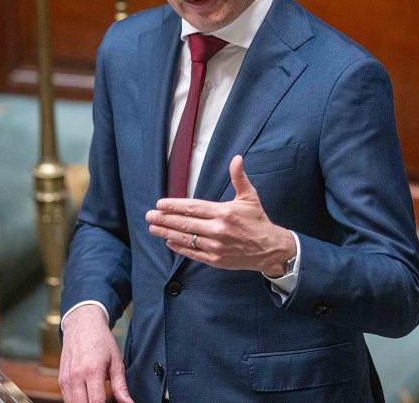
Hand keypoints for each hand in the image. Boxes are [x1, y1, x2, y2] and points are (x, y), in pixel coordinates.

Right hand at [59, 305, 133, 402]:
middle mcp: (76, 376)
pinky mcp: (61, 380)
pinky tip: (86, 397)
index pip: (96, 402)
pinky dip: (76, 401)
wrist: (82, 325)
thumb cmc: (100, 341)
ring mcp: (66, 378)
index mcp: (92, 371)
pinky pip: (67, 399)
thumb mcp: (116, 362)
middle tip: (102, 401)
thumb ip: (121, 386)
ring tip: (95, 398)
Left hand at [146, 155, 295, 275]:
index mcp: (224, 212)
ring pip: (186, 238)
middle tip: (149, 215)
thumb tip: (236, 159)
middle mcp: (218, 230)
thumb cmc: (257, 221)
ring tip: (152, 228)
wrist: (269, 249)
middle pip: (185, 223)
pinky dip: (179, 247)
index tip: (160, 203)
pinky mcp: (215, 259)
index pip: (193, 208)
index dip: (174, 206)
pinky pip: (193, 253)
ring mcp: (215, 246)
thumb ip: (239, 178)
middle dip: (164, 219)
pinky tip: (168, 241)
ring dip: (166, 232)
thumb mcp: (249, 197)